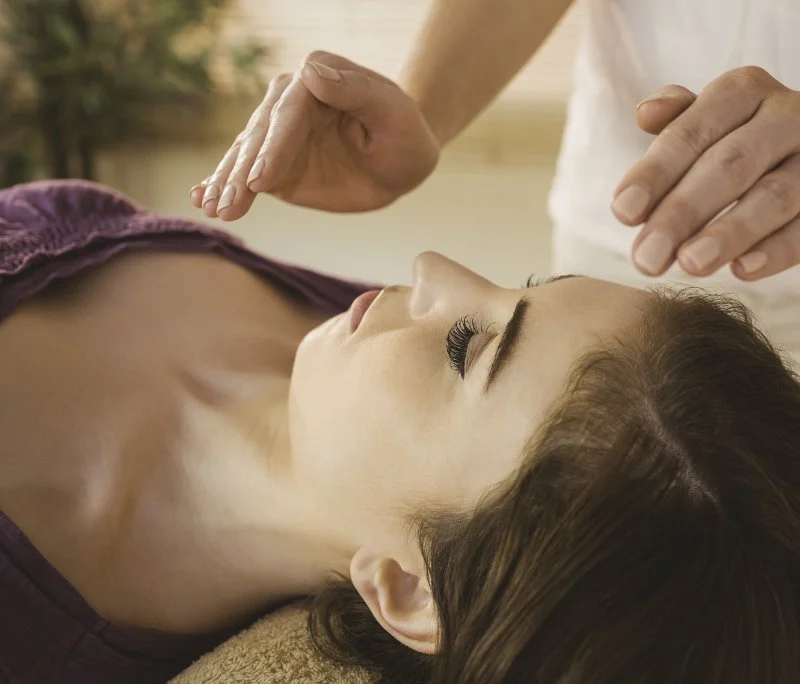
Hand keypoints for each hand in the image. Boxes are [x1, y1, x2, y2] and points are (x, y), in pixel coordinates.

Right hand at [189, 52, 439, 218]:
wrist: (401, 160)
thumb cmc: (403, 134)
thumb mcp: (393, 114)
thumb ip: (356, 91)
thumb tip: (310, 71)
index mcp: (317, 76)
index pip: (288, 114)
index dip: (273, 148)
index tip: (260, 180)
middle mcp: (289, 99)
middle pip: (260, 137)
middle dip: (241, 173)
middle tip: (226, 205)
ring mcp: (278, 133)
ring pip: (246, 157)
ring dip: (227, 183)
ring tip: (212, 208)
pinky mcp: (275, 162)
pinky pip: (246, 174)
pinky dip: (222, 185)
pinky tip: (200, 199)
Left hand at [612, 67, 799, 280]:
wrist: (797, 151)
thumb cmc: (733, 139)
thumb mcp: (704, 124)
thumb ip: (675, 124)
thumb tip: (646, 111)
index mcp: (742, 91)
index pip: (690, 132)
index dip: (654, 173)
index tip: (622, 213)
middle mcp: (785, 115)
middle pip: (730, 165)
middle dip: (682, 213)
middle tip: (645, 259)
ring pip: (775, 195)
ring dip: (730, 233)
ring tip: (689, 265)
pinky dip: (777, 250)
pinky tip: (742, 270)